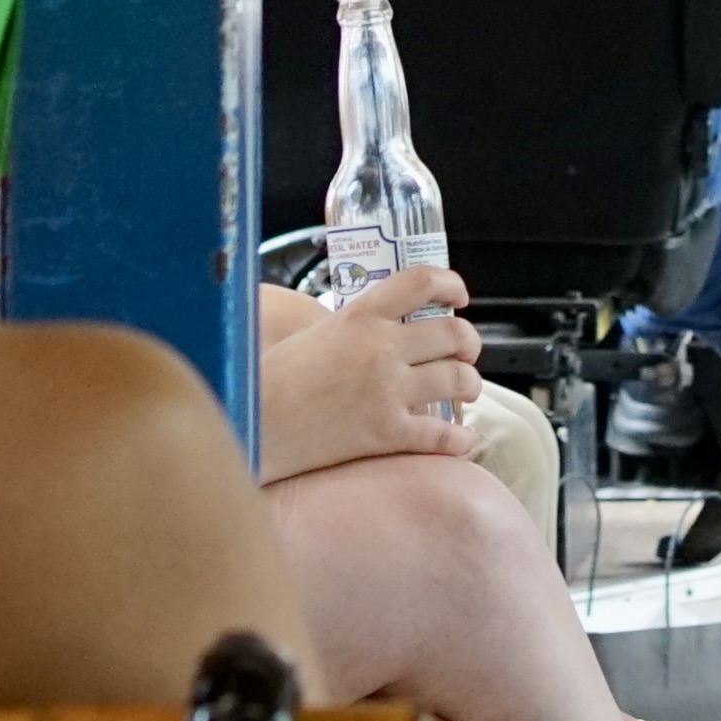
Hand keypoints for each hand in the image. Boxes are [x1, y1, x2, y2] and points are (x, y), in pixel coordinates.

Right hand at [258, 260, 485, 474]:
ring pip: (458, 380)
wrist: (250, 425)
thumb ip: (353, 326)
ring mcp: (387, 392)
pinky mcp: (386, 434)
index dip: (450, 285)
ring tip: (465, 389)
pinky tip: (462, 439)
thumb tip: (384, 327)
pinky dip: (461, 438)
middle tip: (465, 351)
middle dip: (468, 342)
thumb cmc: (269, 380)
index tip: (458, 296)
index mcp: (360, 315)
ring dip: (470, 384)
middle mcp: (380, 349)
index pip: (422, 282)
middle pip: (453, 333)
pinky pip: (443, 436)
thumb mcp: (313, 334)